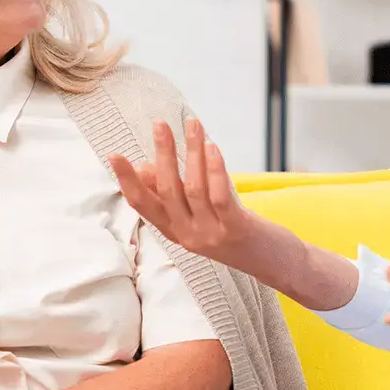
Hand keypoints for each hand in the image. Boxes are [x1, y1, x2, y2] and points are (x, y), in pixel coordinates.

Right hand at [106, 118, 260, 262]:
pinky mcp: (236, 230)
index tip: (114, 155)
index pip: (143, 205)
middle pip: (167, 191)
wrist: (276, 263)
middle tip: (160, 125)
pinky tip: (212, 147)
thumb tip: (144, 168)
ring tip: (193, 125)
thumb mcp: (200, 214)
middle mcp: (188, 235)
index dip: (127, 180)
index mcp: (175, 231)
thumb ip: (173, 194)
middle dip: (162, 155)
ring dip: (192, 153)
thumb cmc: (235, 231)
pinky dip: (214, 170)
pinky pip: (219, 197)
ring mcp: (211, 235)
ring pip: (193, 189)